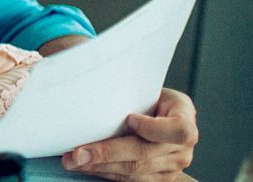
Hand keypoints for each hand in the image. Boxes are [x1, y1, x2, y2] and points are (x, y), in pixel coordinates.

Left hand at [61, 88, 196, 180]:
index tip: (129, 118)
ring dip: (100, 166)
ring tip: (73, 160)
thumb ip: (129, 92)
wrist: (154, 112)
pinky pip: (130, 180)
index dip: (153, 128)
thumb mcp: (144, 87)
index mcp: (185, 115)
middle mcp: (183, 146)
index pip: (179, 129)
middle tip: (78, 153)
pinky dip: (104, 172)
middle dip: (107, 153)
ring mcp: (173, 165)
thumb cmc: (144, 95)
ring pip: (134, 170)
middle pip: (145, 153)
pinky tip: (86, 165)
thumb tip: (92, 91)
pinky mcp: (159, 178)